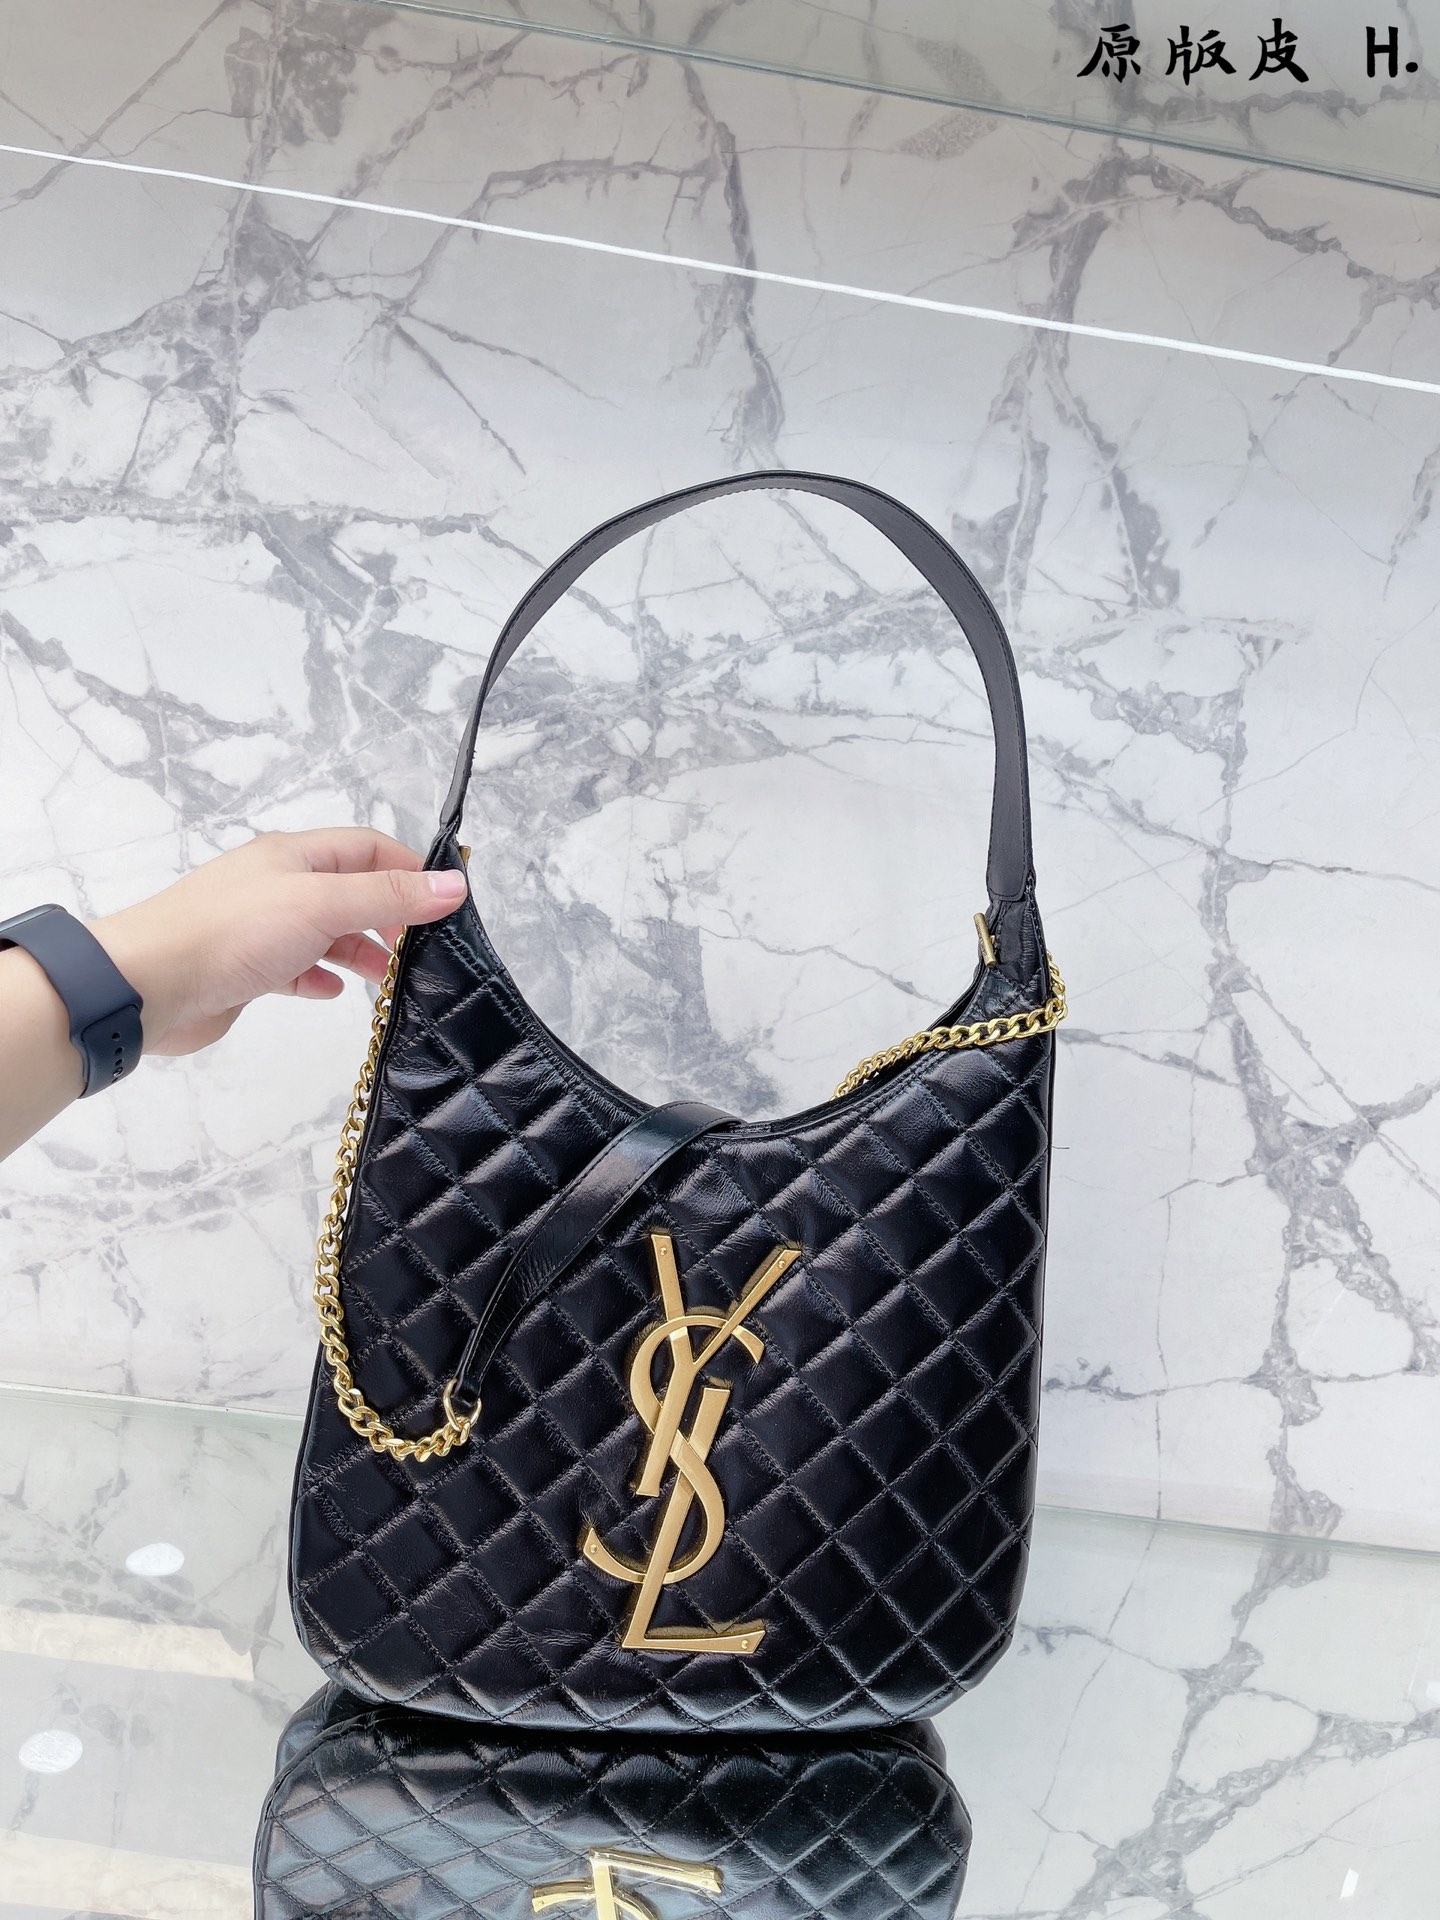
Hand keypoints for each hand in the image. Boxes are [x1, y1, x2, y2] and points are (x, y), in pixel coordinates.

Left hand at [88, 828, 467, 1055]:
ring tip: (389, 977)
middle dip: (389, 915)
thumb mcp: (322, 904)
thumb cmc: (232, 932)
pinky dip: (321, 977)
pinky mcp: (246, 969)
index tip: (448, 902)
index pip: (368, 847)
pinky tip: (335, 993)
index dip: (411, 868)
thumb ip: (389, 896)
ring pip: (326, 932)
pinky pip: (296, 967)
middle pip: (350, 890)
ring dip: (359, 950)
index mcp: (295, 855)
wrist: (148, 984)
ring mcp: (261, 927)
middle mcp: (279, 885)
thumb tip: (453, 884)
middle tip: (422, 949)